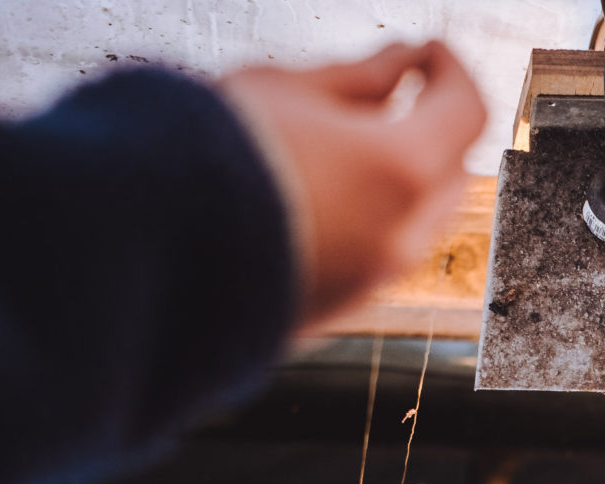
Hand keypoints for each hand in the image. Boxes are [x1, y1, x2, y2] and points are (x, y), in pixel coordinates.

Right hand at [219, 41, 486, 329]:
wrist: (137, 251)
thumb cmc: (204, 150)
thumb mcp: (281, 88)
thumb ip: (357, 77)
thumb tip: (403, 62)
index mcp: (400, 168)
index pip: (467, 109)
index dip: (452, 69)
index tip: (425, 51)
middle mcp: (402, 234)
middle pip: (452, 170)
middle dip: (432, 128)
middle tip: (390, 92)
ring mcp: (375, 281)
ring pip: (418, 220)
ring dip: (400, 179)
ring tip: (341, 145)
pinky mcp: (341, 311)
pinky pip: (378, 257)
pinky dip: (369, 221)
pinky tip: (315, 196)